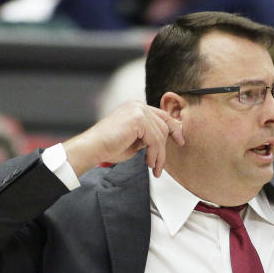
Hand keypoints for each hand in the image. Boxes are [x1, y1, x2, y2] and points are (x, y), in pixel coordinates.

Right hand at [63, 101, 184, 177]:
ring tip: (153, 167)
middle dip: (164, 148)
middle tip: (160, 165)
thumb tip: (162, 141)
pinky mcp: (138, 119)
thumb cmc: (109, 146)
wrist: (93, 148)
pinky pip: (155, 139)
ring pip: (160, 135)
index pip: (162, 116)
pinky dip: (154, 154)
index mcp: (136, 107)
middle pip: (164, 126)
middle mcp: (138, 105)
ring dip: (159, 155)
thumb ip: (148, 136)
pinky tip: (148, 163)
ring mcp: (138, 110)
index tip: (180, 141)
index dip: (174, 129)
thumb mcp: (135, 140)